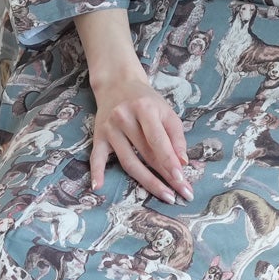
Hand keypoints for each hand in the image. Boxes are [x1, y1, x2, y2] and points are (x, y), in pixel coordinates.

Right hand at [89, 63, 192, 204]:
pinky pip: (96, 157)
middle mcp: (124, 118)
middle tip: (179, 195)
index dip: (170, 162)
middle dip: (164, 176)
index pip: (158, 141)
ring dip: (146, 181)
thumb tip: (182, 163)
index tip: (181, 180)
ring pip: (128, 161)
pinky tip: (98, 187)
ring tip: (164, 196)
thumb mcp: (166, 111)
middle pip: (145, 154)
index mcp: (144, 109)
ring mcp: (110, 129)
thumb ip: (176, 136)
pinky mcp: (98, 136)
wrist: (117, 83)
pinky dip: (96, 172)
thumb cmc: (147, 101)